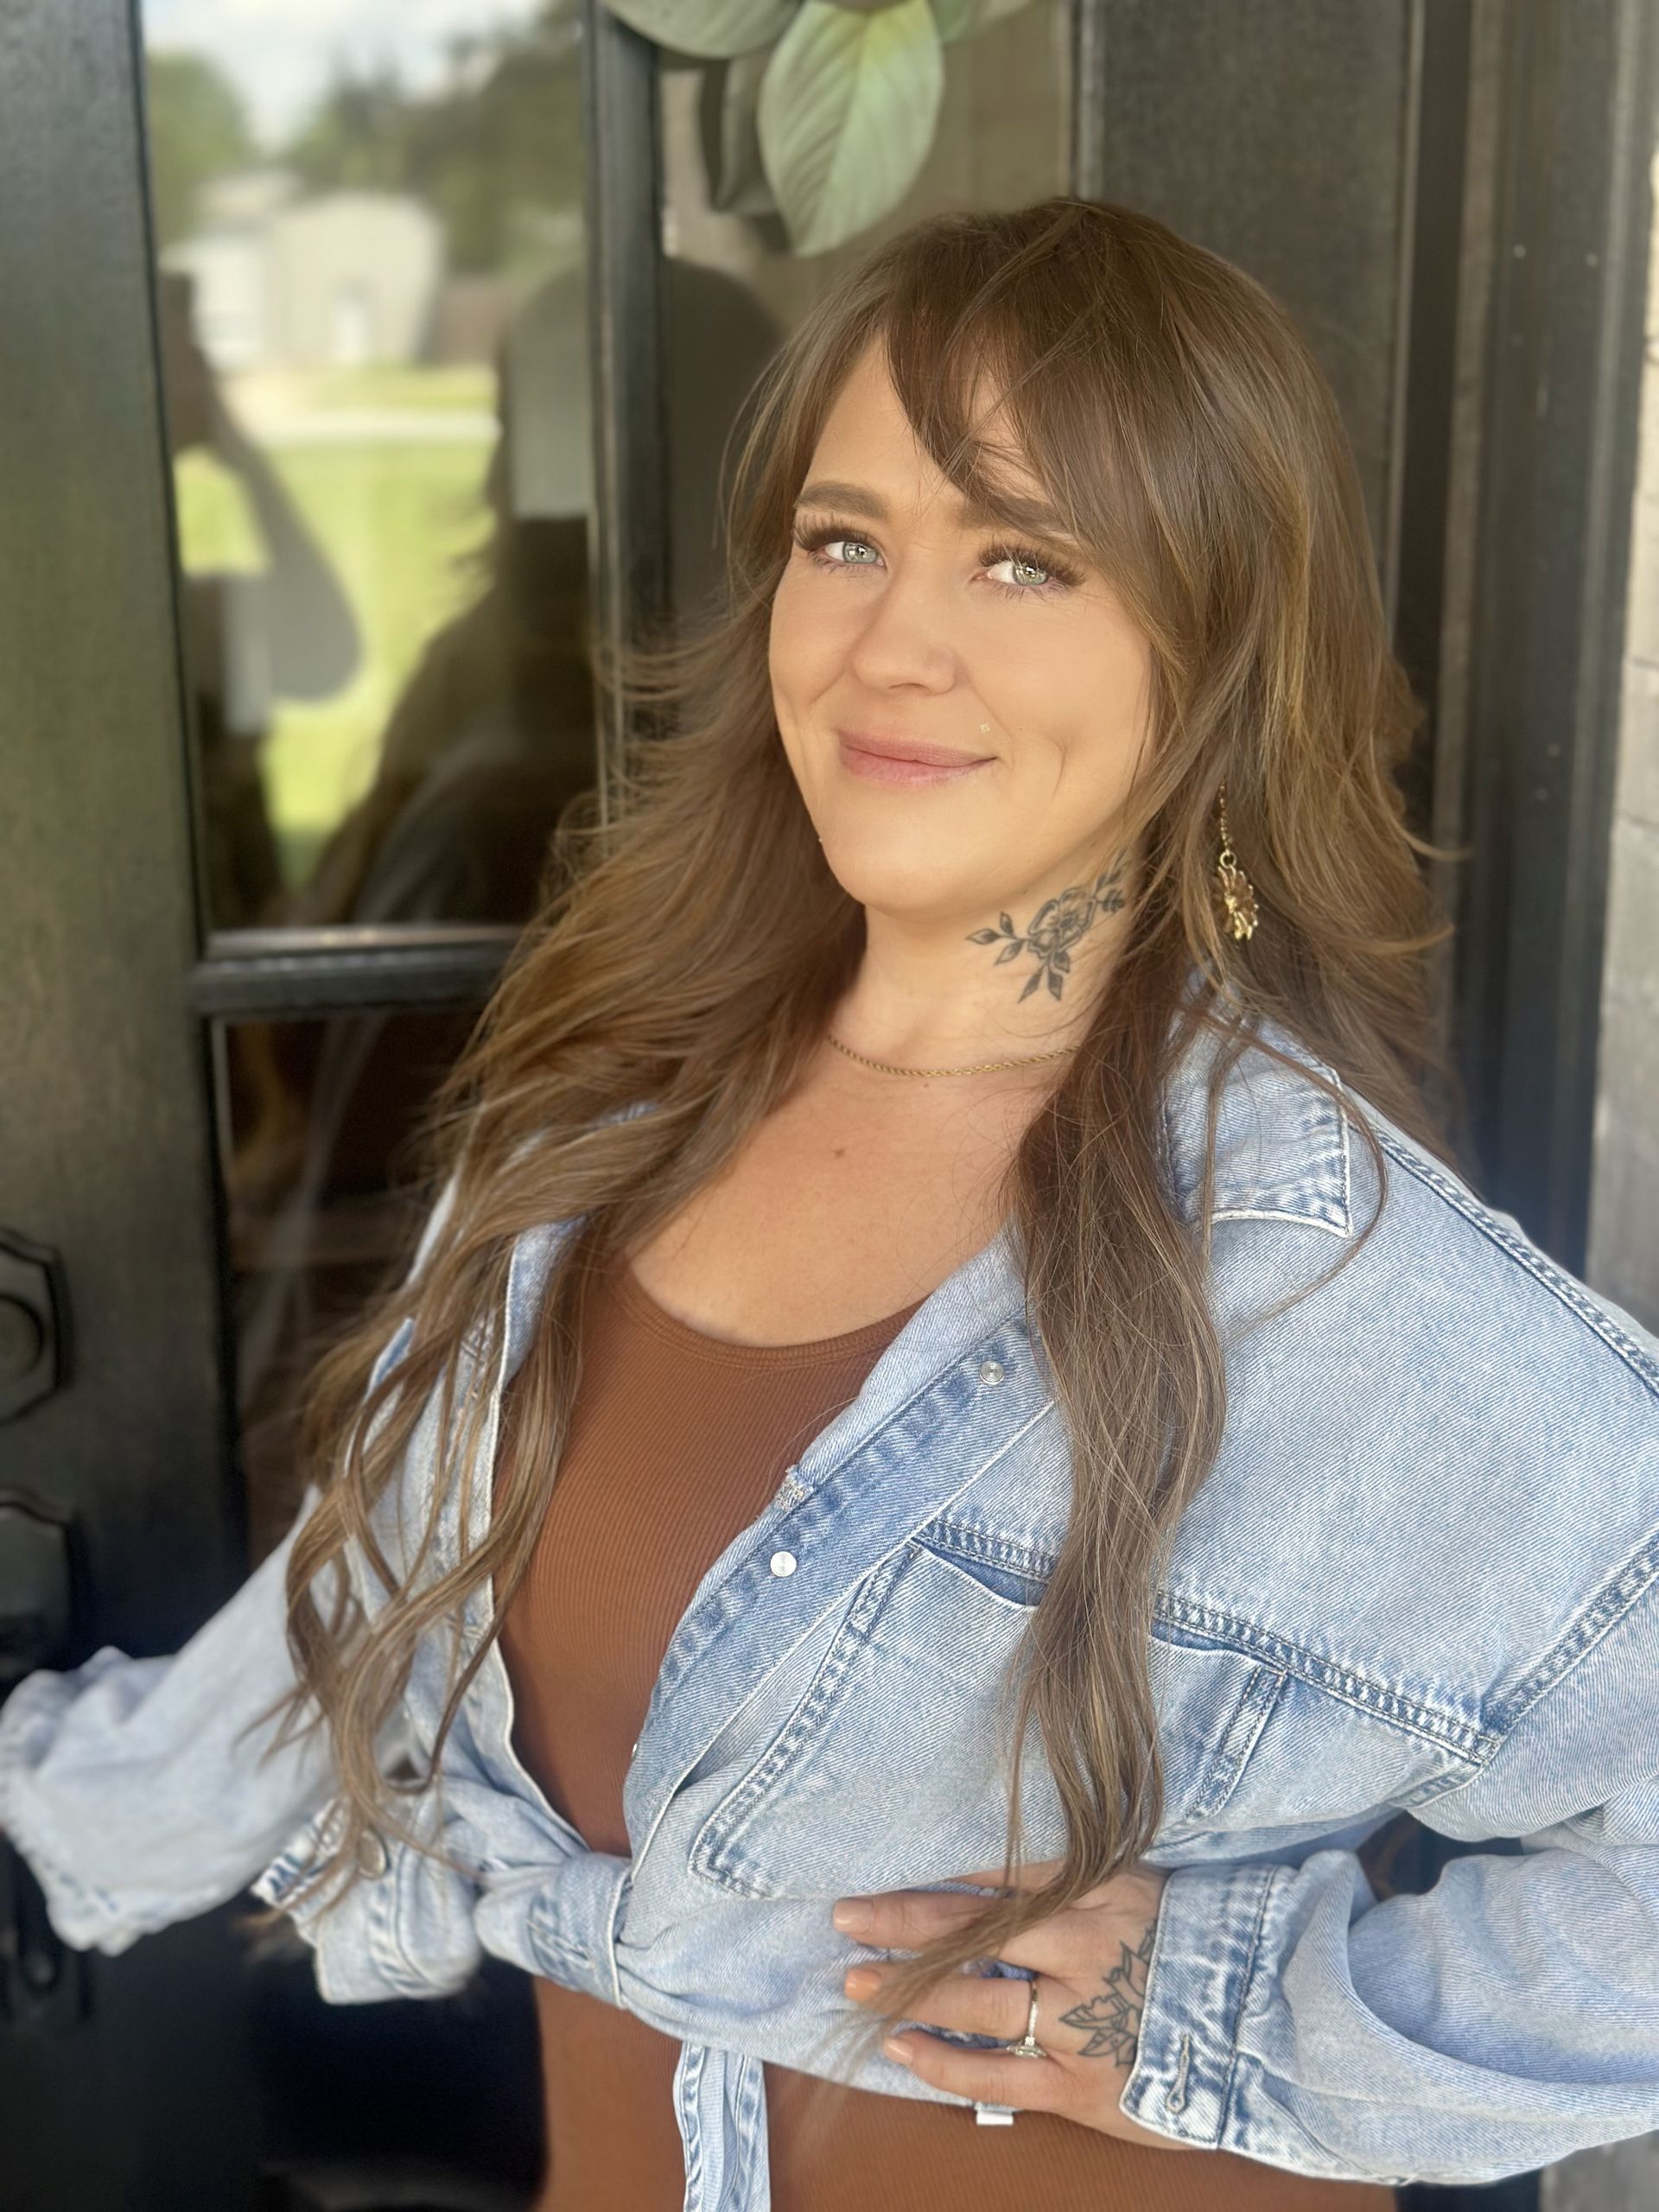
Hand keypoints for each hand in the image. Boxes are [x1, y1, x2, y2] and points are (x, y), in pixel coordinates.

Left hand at [833, 1855, 1180, 2147]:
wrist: (1263, 2026)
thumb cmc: (1189, 1947)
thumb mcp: (1136, 1885)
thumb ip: (1069, 1875)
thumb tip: (985, 1861)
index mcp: (1100, 1891)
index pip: (1000, 1873)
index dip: (933, 1875)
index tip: (878, 1872)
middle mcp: (1085, 1948)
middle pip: (976, 1929)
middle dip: (902, 1922)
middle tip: (844, 1916)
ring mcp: (1084, 2019)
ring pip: (978, 2000)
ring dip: (910, 1990)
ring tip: (856, 1981)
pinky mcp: (1083, 2084)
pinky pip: (999, 2076)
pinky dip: (945, 2063)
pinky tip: (902, 2048)